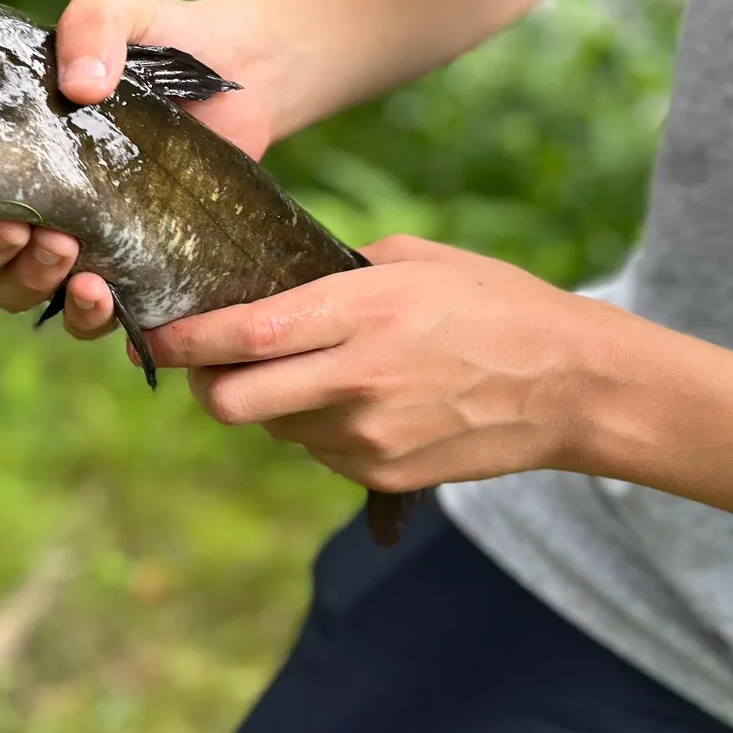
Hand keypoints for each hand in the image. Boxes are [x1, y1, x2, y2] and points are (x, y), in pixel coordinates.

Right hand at [0, 0, 280, 337]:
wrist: (241, 78)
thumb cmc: (161, 41)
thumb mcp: (118, 12)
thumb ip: (91, 24)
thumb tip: (79, 84)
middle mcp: (17, 199)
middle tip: (19, 226)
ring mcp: (66, 241)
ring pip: (12, 290)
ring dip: (26, 280)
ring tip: (67, 250)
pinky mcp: (121, 270)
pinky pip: (85, 317)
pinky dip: (86, 317)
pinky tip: (105, 295)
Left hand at [141, 235, 608, 492]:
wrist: (572, 385)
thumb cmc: (495, 304)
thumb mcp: (416, 259)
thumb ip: (339, 272)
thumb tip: (279, 281)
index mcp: (360, 312)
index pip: (243, 334)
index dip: (187, 339)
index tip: (159, 333)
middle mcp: (354, 379)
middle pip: (229, 403)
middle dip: (206, 385)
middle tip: (212, 365)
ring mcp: (368, 435)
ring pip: (271, 428)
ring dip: (268, 403)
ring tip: (309, 372)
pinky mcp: (382, 473)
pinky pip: (317, 452)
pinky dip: (316, 427)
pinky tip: (355, 401)